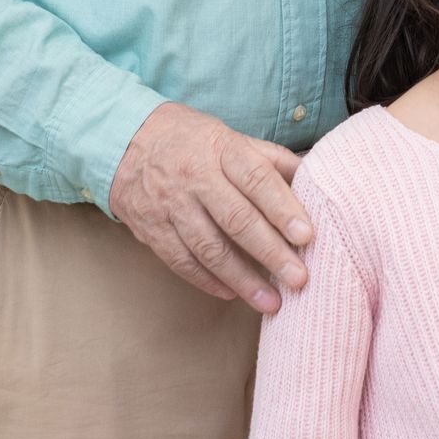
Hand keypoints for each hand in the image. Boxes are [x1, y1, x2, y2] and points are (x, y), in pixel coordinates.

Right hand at [108, 102, 312, 307]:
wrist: (124, 142)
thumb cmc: (192, 141)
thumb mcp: (231, 137)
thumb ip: (271, 160)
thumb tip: (314, 178)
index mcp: (221, 149)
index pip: (257, 179)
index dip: (283, 209)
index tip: (307, 236)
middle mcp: (195, 177)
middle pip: (237, 219)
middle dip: (271, 253)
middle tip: (299, 279)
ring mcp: (170, 206)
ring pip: (209, 248)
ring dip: (243, 278)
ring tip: (272, 302)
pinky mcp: (152, 230)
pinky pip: (182, 261)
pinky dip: (209, 281)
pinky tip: (233, 294)